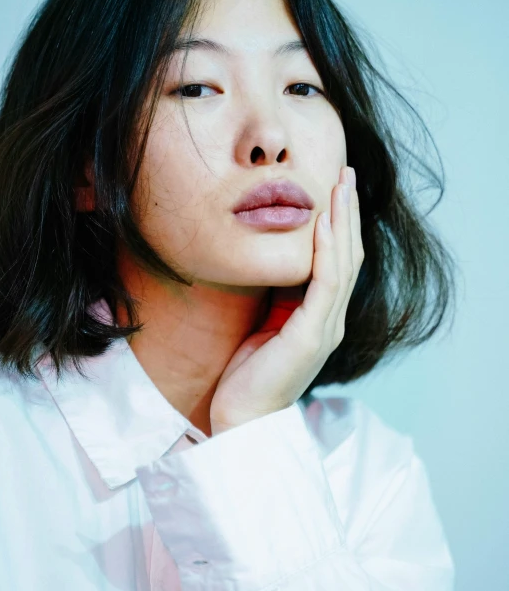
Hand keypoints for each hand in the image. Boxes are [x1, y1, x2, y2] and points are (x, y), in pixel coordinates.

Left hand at [209, 166, 363, 434]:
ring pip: (343, 264)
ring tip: (341, 185)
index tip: (336, 189)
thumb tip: (275, 262)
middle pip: (349, 255)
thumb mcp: (266, 324)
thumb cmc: (248, 373)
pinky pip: (325, 285)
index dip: (341, 224)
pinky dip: (327, 251)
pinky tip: (325, 223)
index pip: (339, 262)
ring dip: (343, 221)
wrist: (240, 418)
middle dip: (347, 212)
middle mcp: (331, 320)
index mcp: (321, 317)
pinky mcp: (311, 336)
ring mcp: (325, 328)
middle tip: (346, 172)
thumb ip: (280, 297)